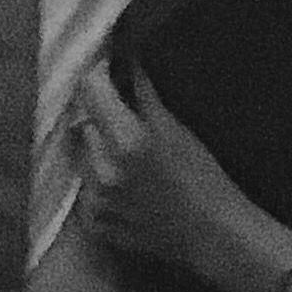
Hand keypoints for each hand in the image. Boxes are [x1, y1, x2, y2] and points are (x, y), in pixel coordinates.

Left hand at [74, 61, 289, 291]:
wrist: (211, 234)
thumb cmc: (202, 176)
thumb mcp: (176, 128)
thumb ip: (144, 92)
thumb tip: (126, 57)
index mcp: (127, 140)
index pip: (91, 88)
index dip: (99, 74)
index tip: (108, 70)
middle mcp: (103, 169)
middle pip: (82, 119)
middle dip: (98, 111)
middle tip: (120, 112)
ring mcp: (96, 200)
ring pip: (81, 154)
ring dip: (95, 146)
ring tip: (123, 150)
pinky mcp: (95, 223)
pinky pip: (84, 188)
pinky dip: (96, 180)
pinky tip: (121, 181)